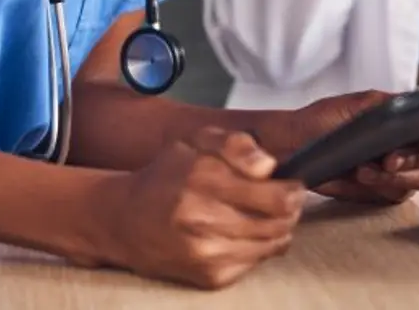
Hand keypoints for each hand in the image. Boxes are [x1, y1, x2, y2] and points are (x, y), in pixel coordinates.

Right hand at [91, 128, 304, 288]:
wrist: (125, 220)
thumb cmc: (165, 176)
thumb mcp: (195, 141)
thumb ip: (236, 144)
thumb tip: (269, 166)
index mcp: (203, 178)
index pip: (278, 196)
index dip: (293, 189)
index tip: (290, 183)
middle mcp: (203, 218)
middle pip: (281, 222)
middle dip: (289, 209)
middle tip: (281, 200)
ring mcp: (207, 252)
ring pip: (273, 244)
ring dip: (276, 229)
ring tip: (260, 215)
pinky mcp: (210, 276)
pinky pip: (256, 262)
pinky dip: (257, 248)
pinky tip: (240, 234)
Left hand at [259, 91, 418, 205]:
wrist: (297, 144)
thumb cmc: (326, 120)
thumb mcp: (358, 103)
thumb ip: (389, 103)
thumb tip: (415, 104)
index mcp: (413, 120)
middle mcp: (414, 145)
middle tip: (392, 159)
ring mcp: (404, 171)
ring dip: (399, 175)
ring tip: (368, 168)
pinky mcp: (387, 192)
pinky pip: (398, 195)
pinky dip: (382, 186)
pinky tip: (362, 175)